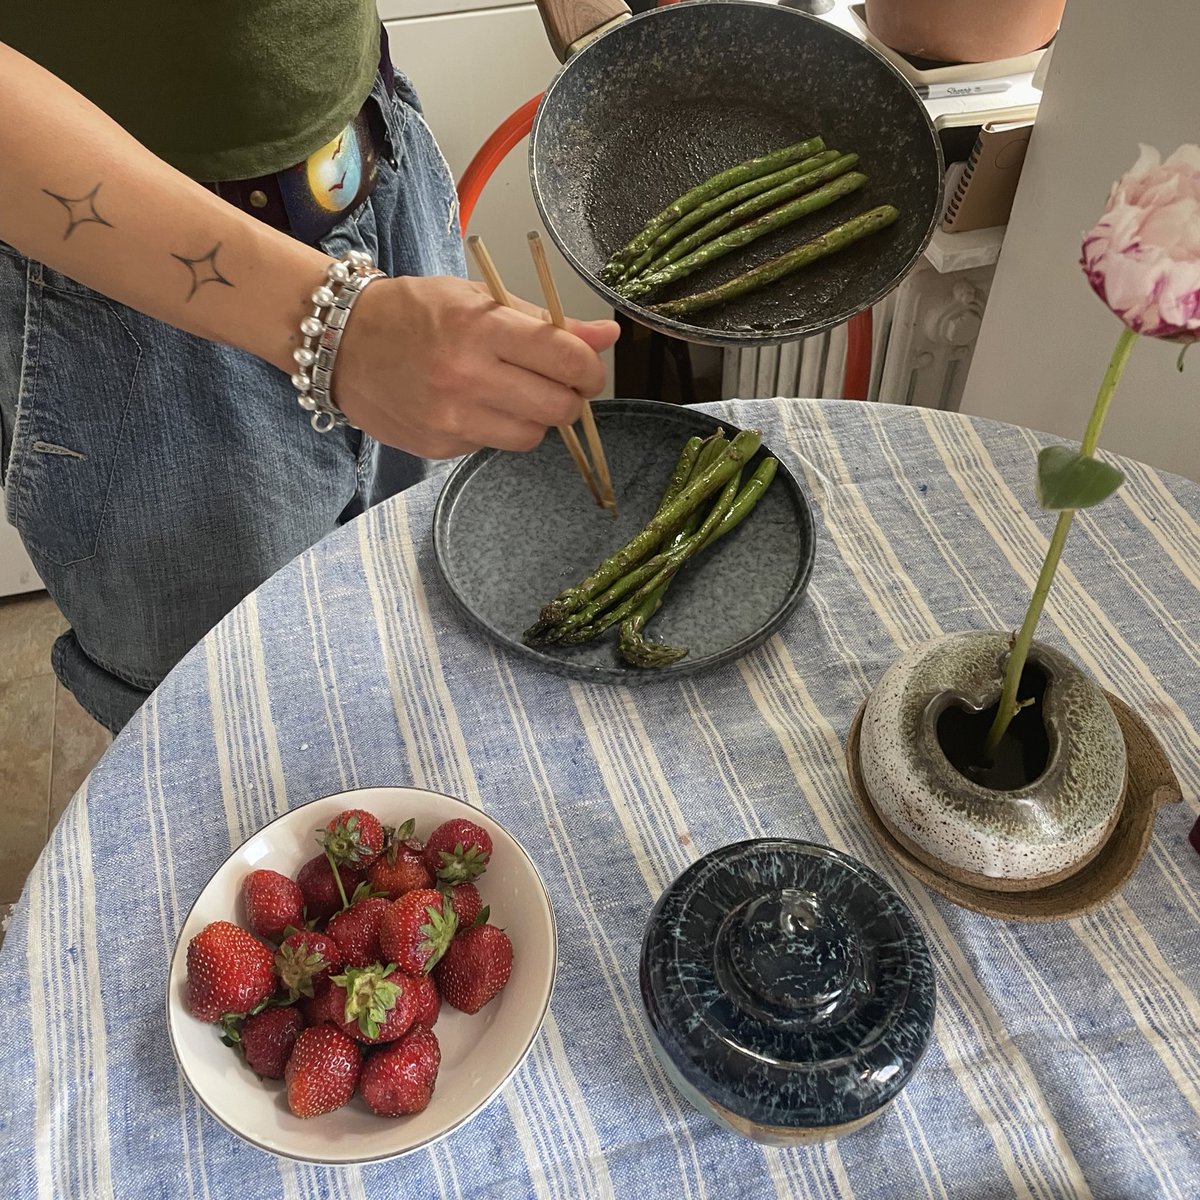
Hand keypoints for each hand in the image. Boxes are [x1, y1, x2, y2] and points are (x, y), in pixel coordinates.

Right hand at [332, 275, 620, 456]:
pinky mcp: (439, 446)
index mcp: (479, 328)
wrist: (341, 344)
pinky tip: (474, 404)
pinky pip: (494, 445)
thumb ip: (546, 322)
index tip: (588, 369)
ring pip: (531, 436)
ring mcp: (450, 417)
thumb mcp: (478, 299)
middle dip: (570, 398)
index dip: (590, 368)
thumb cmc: (414, 313)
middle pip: (557, 408)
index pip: (565, 359)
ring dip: (535, 417)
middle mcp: (465, 376)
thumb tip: (607, 335)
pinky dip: (497, 428)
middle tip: (559, 384)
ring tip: (512, 392)